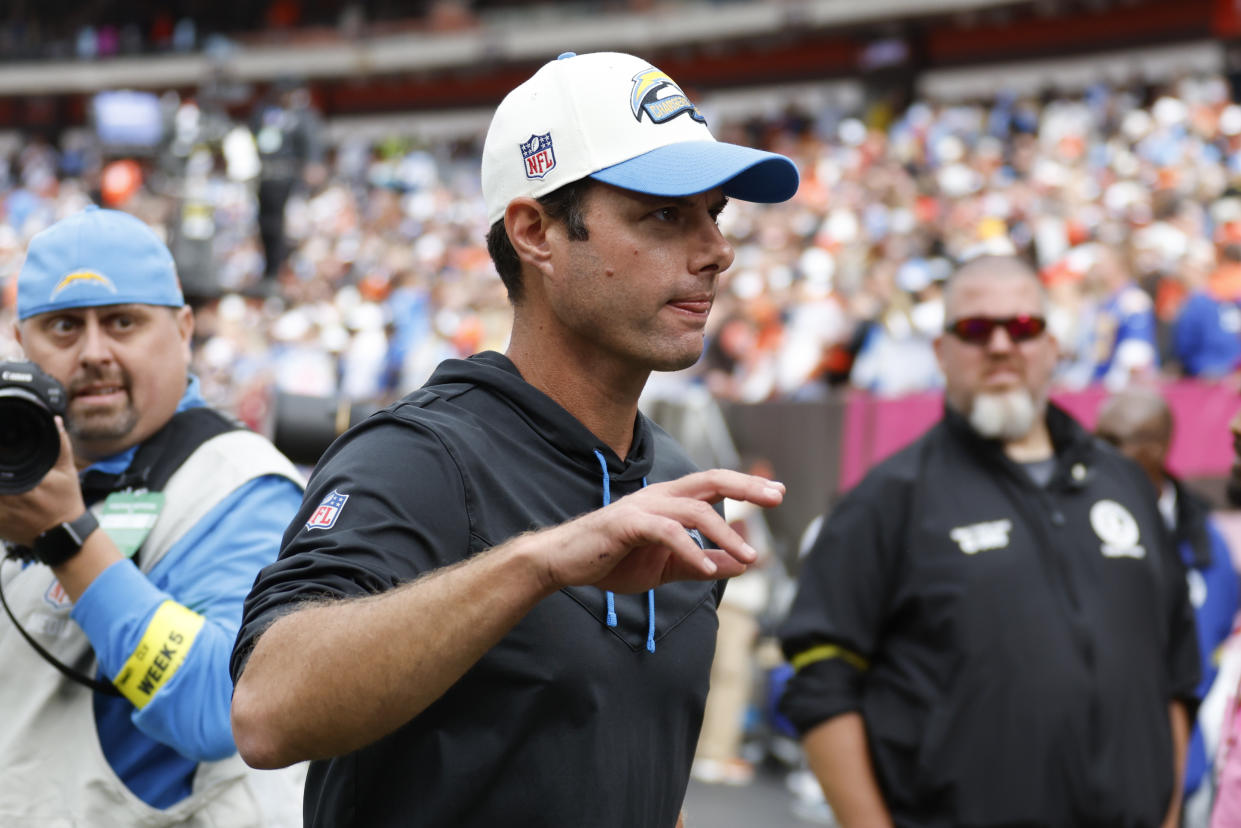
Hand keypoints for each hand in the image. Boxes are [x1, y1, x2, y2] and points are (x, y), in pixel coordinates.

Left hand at [0, 417, 86, 546]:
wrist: (63, 535)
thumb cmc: (65, 502)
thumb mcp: (67, 472)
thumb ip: (60, 445)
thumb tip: (55, 421)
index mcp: (23, 482)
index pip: (0, 464)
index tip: (0, 452)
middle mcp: (8, 498)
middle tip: (1, 466)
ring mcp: (0, 513)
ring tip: (3, 478)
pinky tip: (3, 491)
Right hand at [533, 469, 783, 593]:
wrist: (566, 562)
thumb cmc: (614, 559)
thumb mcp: (666, 566)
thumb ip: (702, 563)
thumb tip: (741, 565)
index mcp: (669, 501)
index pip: (714, 485)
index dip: (745, 485)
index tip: (777, 492)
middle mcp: (660, 496)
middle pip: (710, 481)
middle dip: (746, 487)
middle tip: (776, 497)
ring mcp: (643, 507)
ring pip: (695, 510)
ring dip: (725, 534)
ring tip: (749, 556)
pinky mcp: (627, 524)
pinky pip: (667, 532)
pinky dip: (690, 549)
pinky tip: (706, 566)